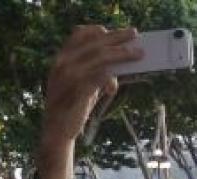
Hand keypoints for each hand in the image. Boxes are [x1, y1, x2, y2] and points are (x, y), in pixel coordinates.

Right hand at [38, 26, 141, 178]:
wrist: (57, 130)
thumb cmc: (72, 107)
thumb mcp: (82, 84)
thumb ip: (95, 72)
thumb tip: (118, 66)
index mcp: (62, 58)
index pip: (79, 34)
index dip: (97, 31)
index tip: (113, 30)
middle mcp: (63, 63)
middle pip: (95, 43)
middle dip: (117, 37)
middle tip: (135, 34)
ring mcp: (70, 75)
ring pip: (101, 57)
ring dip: (122, 54)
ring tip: (138, 54)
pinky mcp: (79, 90)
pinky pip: (101, 76)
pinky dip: (112, 77)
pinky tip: (116, 83)